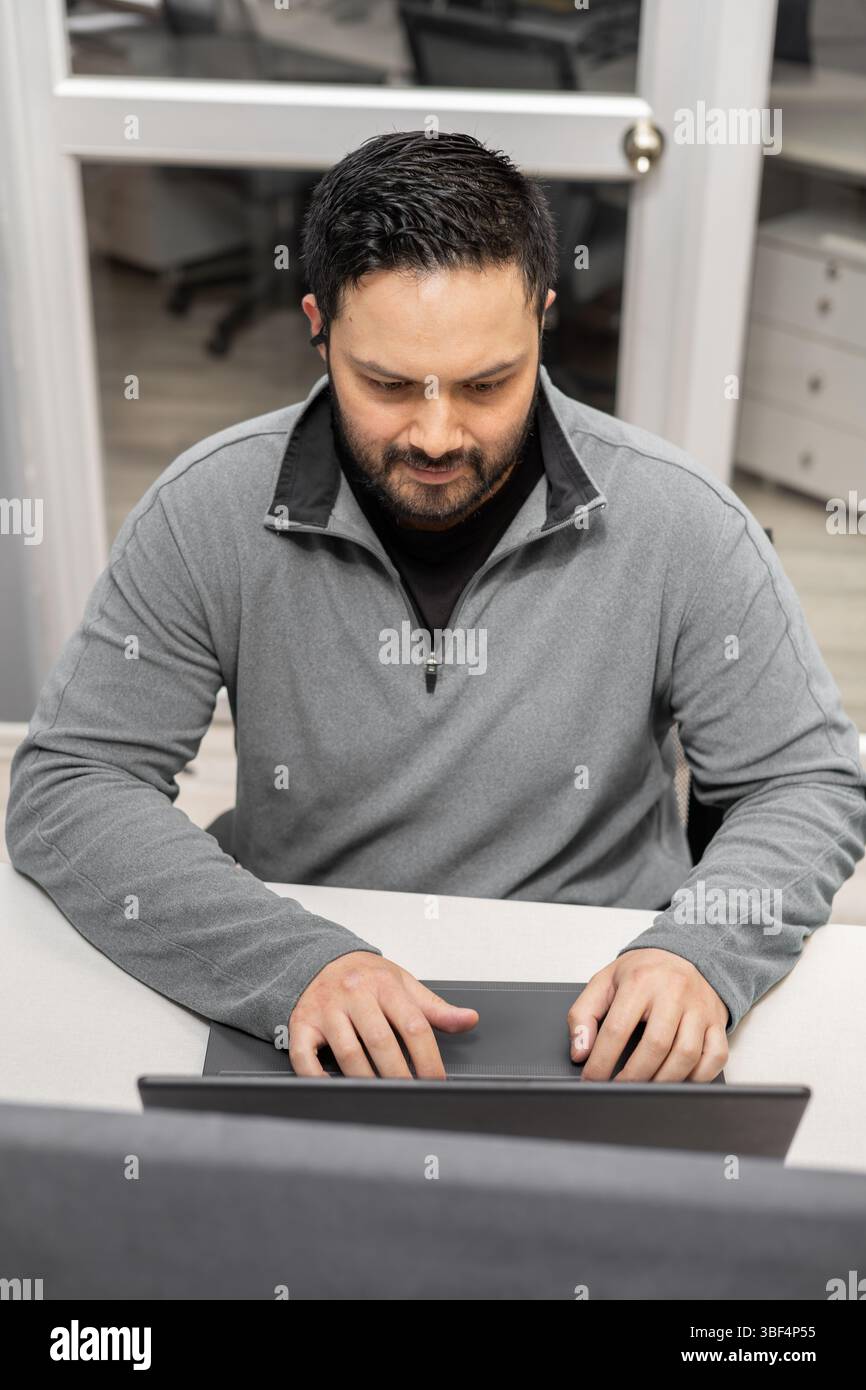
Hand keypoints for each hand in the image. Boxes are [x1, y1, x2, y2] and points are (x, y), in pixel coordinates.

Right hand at [289, 952, 478, 1078]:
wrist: (319, 958)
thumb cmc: (365, 976)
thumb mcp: (403, 984)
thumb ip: (436, 1007)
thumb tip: (469, 1019)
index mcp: (383, 984)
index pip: (413, 1025)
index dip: (428, 1058)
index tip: (435, 1079)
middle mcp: (354, 994)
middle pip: (381, 1042)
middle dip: (400, 1075)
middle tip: (411, 1093)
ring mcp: (326, 1009)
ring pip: (348, 1054)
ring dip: (368, 1080)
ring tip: (383, 1094)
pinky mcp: (302, 1023)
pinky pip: (304, 1057)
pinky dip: (318, 1076)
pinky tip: (336, 1085)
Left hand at [568, 949, 729, 1082]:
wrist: (685, 952)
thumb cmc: (644, 971)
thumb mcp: (604, 981)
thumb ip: (583, 1014)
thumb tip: (579, 1051)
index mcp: (640, 981)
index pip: (617, 1029)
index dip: (601, 1061)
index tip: (592, 1079)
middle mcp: (673, 993)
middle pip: (655, 1046)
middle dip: (633, 1077)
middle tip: (618, 1089)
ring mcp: (699, 1008)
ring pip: (686, 1055)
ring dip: (663, 1080)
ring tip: (645, 1087)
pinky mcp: (716, 1022)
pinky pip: (715, 1057)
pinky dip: (698, 1076)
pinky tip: (678, 1080)